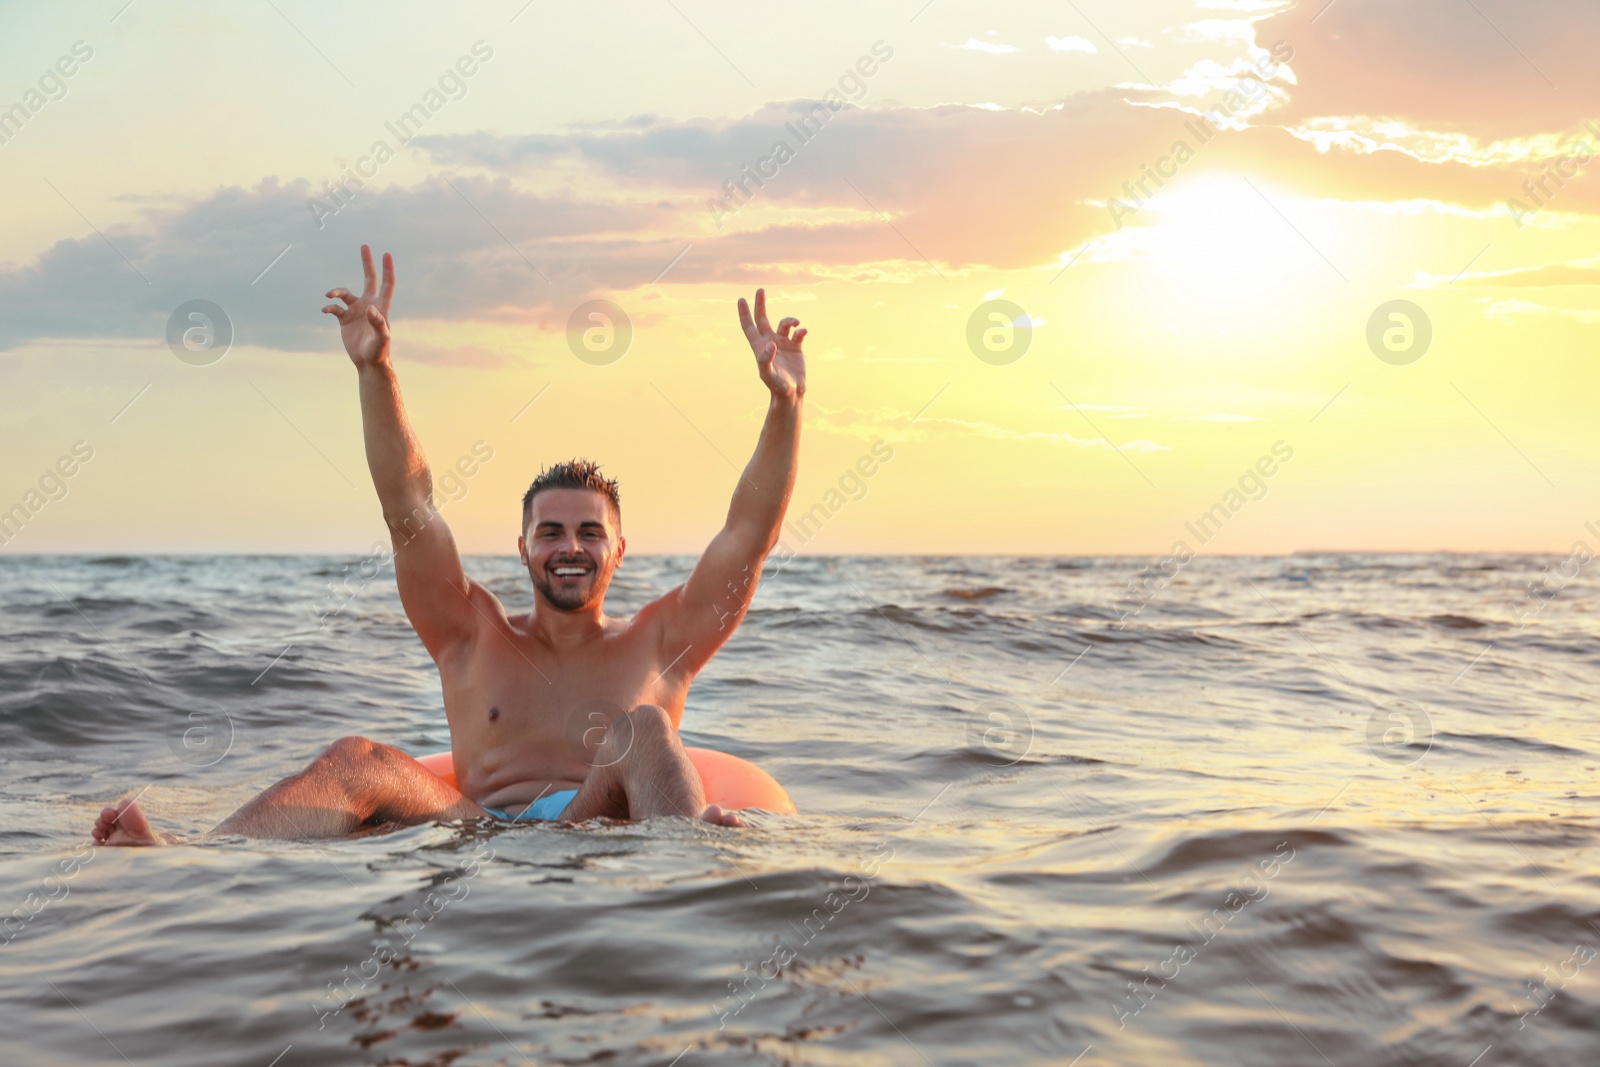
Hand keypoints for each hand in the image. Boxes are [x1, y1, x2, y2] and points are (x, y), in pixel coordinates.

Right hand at [322, 245, 394, 367]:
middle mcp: (368, 304)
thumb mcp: (381, 338)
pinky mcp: (345, 319)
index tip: (385, 253)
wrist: (368, 362)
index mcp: (381, 306)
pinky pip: (335, 308)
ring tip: (329, 295)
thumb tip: (370, 308)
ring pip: (345, 293)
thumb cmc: (379, 351)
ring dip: (336, 292)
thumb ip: (378, 323)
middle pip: (368, 278)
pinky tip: (325, 310)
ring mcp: (356, 310)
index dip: (387, 269)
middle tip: (364, 246)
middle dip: (367, 263)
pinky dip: (330, 307)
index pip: (386, 283)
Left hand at [737, 288, 805, 400]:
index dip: (744, 313)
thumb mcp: (767, 374)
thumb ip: (765, 359)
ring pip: (784, 324)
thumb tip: (770, 344)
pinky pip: (798, 333)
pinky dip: (801, 330)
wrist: (791, 393)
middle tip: (760, 289)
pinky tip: (803, 332)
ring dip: (789, 320)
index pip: (749, 326)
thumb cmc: (776, 385)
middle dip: (761, 304)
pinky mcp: (796, 347)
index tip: (741, 299)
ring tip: (796, 323)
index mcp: (759, 346)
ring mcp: (783, 343)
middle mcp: (770, 341)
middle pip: (763, 319)